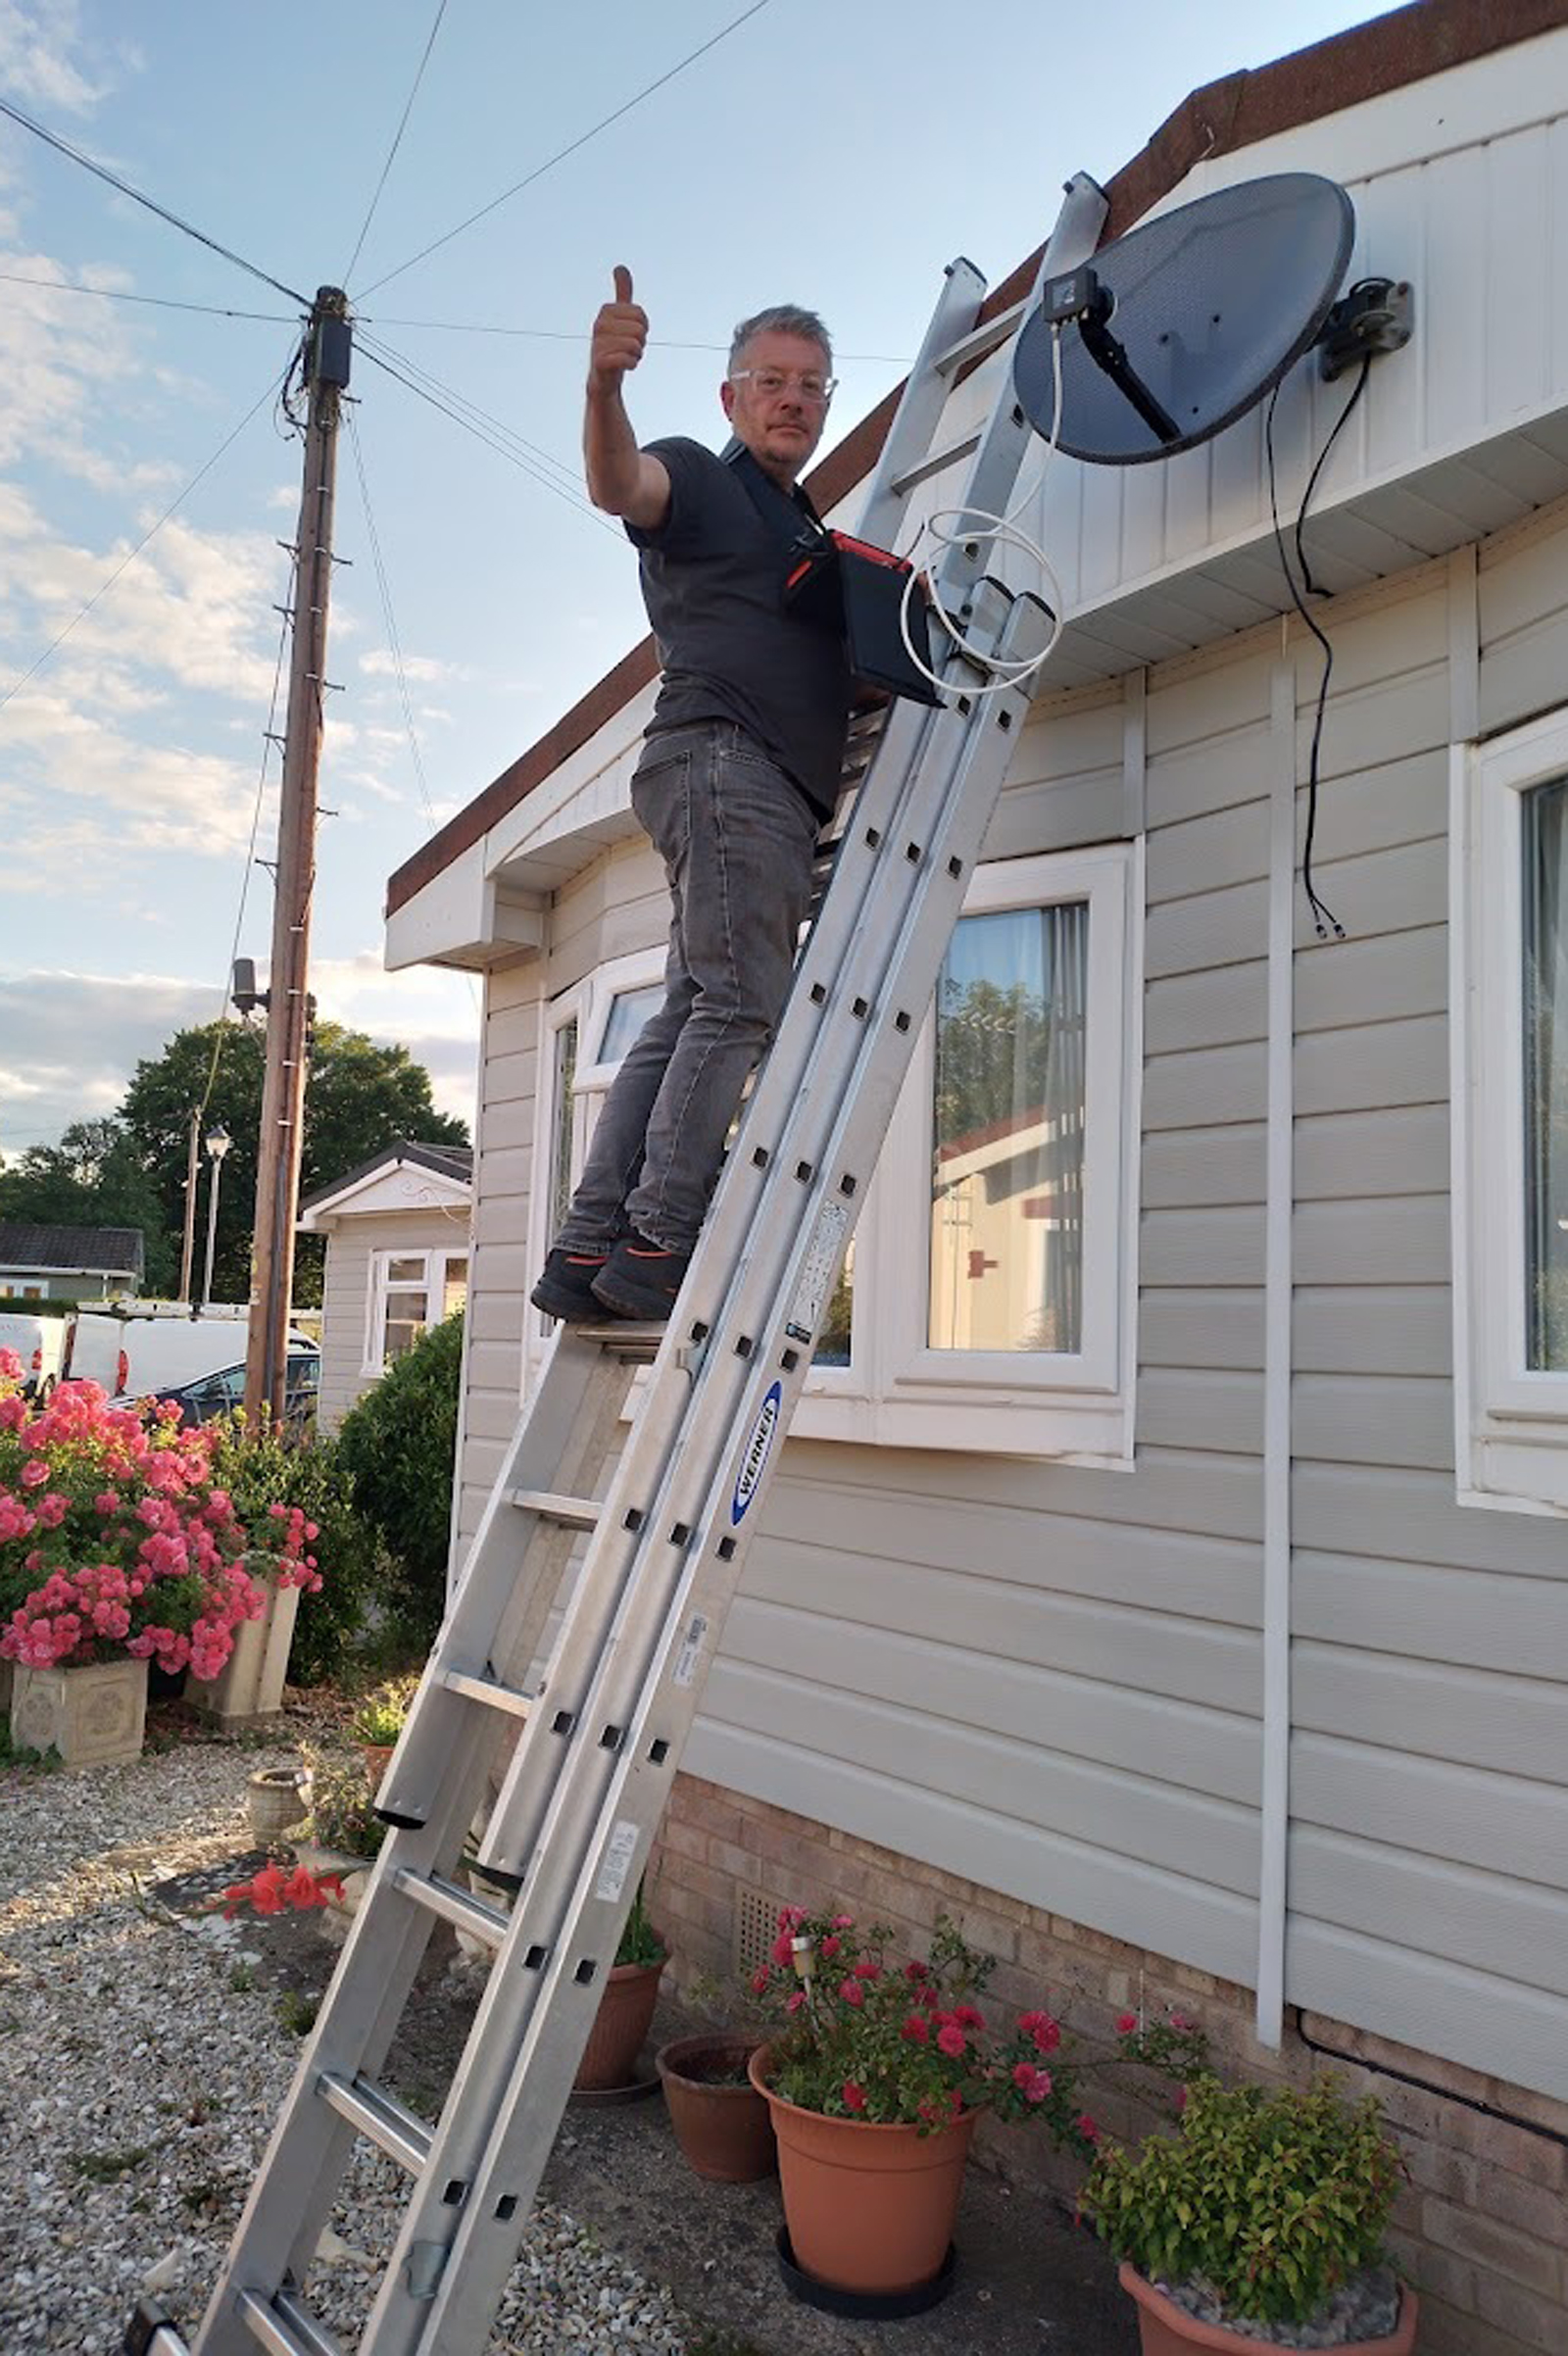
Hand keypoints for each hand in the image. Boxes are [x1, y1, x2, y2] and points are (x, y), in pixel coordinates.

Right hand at [588, 264, 647, 395]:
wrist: (604, 376)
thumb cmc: (615, 345)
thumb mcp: (620, 316)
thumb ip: (622, 292)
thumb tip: (620, 267)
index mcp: (606, 311)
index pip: (641, 315)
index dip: (643, 327)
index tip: (631, 333)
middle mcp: (599, 324)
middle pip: (639, 329)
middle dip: (640, 342)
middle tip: (628, 348)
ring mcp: (597, 343)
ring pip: (635, 345)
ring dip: (636, 355)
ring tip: (625, 357)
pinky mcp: (599, 362)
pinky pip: (627, 360)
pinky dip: (631, 365)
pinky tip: (623, 366)